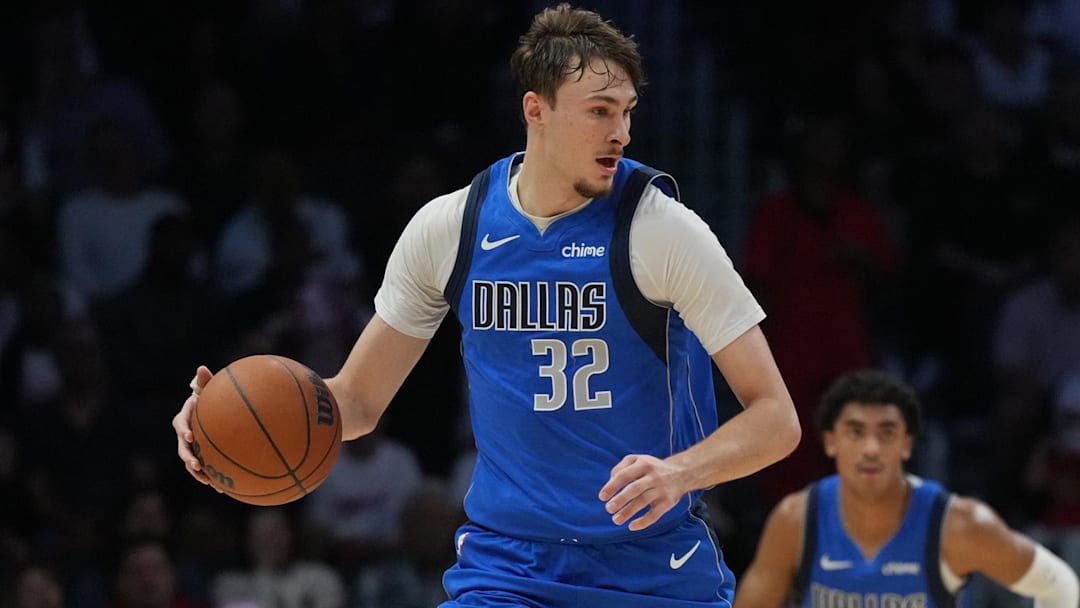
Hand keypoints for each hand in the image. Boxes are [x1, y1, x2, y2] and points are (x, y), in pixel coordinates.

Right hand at [173, 365, 213, 485]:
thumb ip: (206, 381)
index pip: (180, 424)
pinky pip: (204, 468)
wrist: (213, 411)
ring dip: (197, 473)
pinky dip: (211, 477)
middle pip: (182, 448)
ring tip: (208, 481)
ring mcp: (192, 446)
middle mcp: (185, 433)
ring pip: (190, 462)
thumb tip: (201, 367)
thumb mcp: (209, 389)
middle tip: (196, 465)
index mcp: (185, 417)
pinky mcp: (201, 454)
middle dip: (188, 458)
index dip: (183, 430)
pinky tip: (222, 488)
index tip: (190, 437)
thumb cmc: (211, 397)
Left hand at [598, 454, 687, 530]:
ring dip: (628, 512)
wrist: (682, 473)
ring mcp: (661, 490)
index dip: (612, 486)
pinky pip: (655, 514)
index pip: (625, 475)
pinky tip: (632, 526)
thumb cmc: (652, 467)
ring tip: (616, 520)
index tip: (602, 497)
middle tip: (608, 509)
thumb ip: (621, 468)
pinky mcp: (668, 502)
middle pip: (634, 489)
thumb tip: (610, 483)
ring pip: (643, 502)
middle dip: (620, 500)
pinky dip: (643, 522)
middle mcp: (653, 476)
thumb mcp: (638, 460)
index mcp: (643, 464)